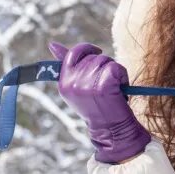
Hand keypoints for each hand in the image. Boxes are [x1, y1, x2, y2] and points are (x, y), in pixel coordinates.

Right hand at [48, 41, 151, 163]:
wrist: (112, 129)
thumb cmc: (99, 105)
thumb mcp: (79, 86)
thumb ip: (69, 66)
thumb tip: (51, 43)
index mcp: (63, 83)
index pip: (73, 53)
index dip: (88, 50)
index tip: (98, 54)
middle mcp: (71, 84)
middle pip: (94, 57)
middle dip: (105, 65)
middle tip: (107, 84)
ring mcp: (86, 85)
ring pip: (106, 61)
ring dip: (115, 72)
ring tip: (113, 89)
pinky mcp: (102, 86)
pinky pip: (116, 68)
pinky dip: (123, 76)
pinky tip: (121, 88)